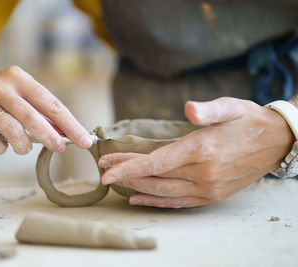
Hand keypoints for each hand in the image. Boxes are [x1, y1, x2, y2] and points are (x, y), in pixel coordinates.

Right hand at [0, 65, 92, 153]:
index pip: (50, 103)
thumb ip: (40, 112)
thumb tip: (65, 135)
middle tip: (59, 148)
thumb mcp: (20, 95)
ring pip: (9, 129)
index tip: (84, 140)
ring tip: (23, 148)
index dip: (69, 124)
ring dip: (22, 145)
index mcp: (18, 77)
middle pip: (31, 116)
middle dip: (50, 136)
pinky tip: (2, 145)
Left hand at [98, 97, 293, 207]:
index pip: (155, 162)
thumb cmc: (248, 120)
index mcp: (201, 149)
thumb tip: (189, 108)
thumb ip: (207, 109)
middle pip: (154, 177)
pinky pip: (178, 202)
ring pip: (163, 192)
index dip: (127, 166)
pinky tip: (138, 198)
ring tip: (117, 182)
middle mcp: (203, 173)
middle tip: (105, 169)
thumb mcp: (230, 106)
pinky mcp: (212, 196)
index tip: (105, 168)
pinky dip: (156, 201)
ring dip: (137, 187)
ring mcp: (208, 188)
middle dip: (126, 173)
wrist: (276, 141)